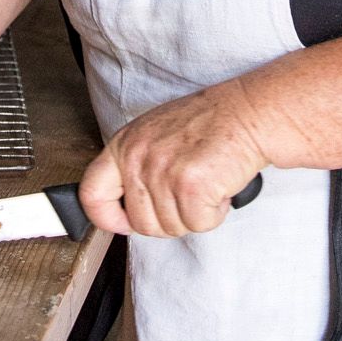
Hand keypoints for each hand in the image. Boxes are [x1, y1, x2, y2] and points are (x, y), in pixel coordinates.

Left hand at [78, 78, 270, 237]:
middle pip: (140, 224)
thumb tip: (122, 210)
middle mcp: (138, 158)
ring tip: (206, 184)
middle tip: (188, 197)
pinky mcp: (191, 186)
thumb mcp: (157, 135)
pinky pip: (198, 224)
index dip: (107, 218)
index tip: (125, 223)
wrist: (250, 112)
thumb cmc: (210, 123)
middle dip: (168, 221)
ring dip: (195, 214)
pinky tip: (219, 188)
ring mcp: (163, 172)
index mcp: (125, 145)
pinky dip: (214, 213)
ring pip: (171, 228)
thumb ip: (136, 167)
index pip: (92, 194)